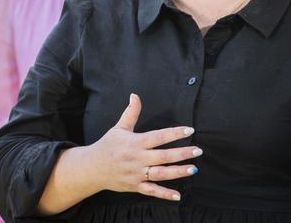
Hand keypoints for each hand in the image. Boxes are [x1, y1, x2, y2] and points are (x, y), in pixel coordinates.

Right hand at [85, 93, 200, 200]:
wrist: (92, 168)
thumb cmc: (108, 145)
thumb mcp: (119, 127)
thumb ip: (131, 112)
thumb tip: (135, 95)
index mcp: (135, 142)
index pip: (158, 136)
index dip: (174, 133)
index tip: (189, 130)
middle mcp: (137, 158)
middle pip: (163, 156)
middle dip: (182, 153)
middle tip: (198, 150)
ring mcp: (137, 173)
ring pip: (160, 174)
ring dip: (178, 172)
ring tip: (194, 169)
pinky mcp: (135, 186)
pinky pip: (151, 190)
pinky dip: (164, 194)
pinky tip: (178, 195)